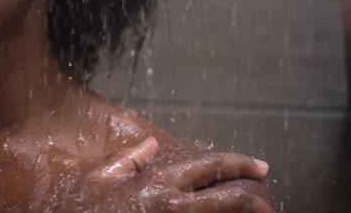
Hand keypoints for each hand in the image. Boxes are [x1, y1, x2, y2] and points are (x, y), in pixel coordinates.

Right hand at [55, 137, 273, 211]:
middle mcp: (171, 205)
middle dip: (255, 198)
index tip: (261, 167)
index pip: (210, 167)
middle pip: (228, 199)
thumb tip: (152, 143)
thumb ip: (129, 158)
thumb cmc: (81, 208)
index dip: (240, 164)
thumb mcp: (100, 176)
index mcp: (157, 182)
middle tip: (270, 200)